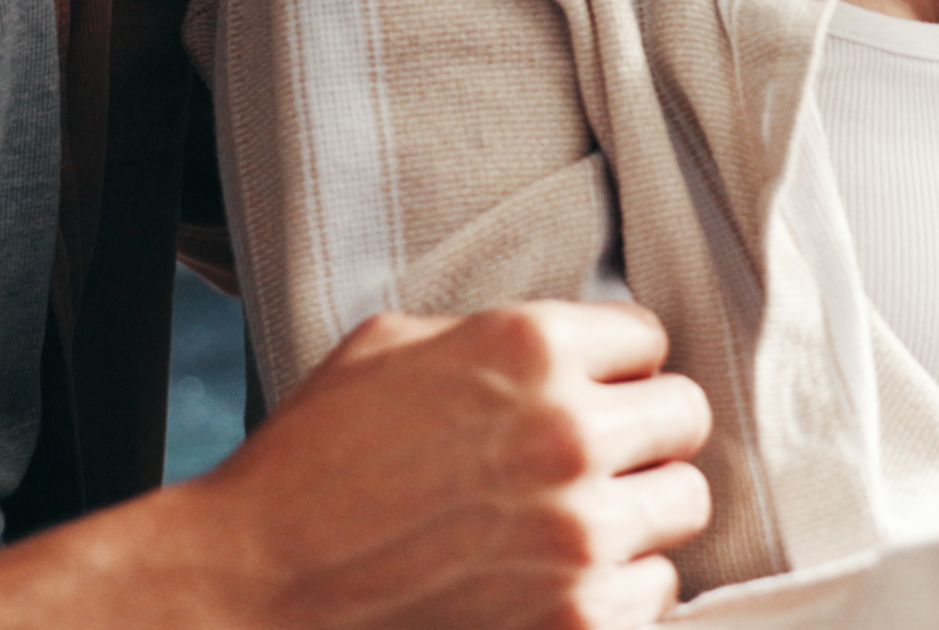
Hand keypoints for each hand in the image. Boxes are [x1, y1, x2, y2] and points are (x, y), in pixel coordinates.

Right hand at [187, 301, 715, 629]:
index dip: (613, 369)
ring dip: (634, 519)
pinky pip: (656, 595)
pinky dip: (613, 595)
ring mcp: (581, 538)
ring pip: (682, 509)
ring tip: (565, 530)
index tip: (588, 396)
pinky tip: (550, 589)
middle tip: (590, 465)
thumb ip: (494, 337)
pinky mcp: (583, 626)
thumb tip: (575, 345)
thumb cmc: (305, 471)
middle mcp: (569, 434)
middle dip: (641, 437)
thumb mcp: (387, 351)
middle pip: (685, 419)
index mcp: (527, 347)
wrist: (253, 592)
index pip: (648, 338)